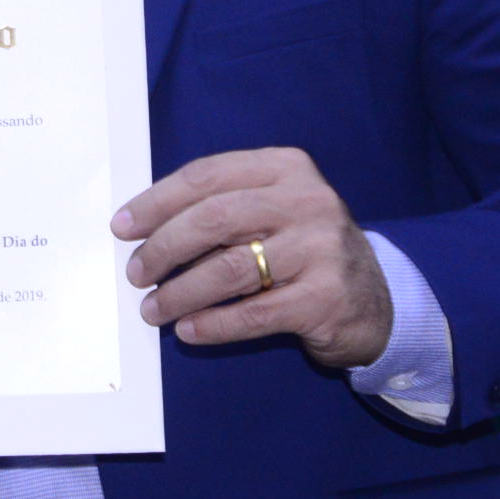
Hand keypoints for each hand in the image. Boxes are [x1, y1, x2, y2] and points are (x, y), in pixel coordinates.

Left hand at [110, 147, 392, 369]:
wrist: (376, 301)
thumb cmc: (304, 250)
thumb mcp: (274, 210)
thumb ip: (224, 206)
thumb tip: (145, 227)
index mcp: (286, 168)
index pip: (207, 175)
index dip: (157, 201)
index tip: (123, 227)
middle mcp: (307, 201)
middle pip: (213, 218)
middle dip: (163, 247)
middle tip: (137, 273)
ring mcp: (320, 249)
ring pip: (228, 268)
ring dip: (180, 292)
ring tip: (153, 309)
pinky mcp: (325, 297)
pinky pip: (254, 313)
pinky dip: (213, 323)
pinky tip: (189, 330)